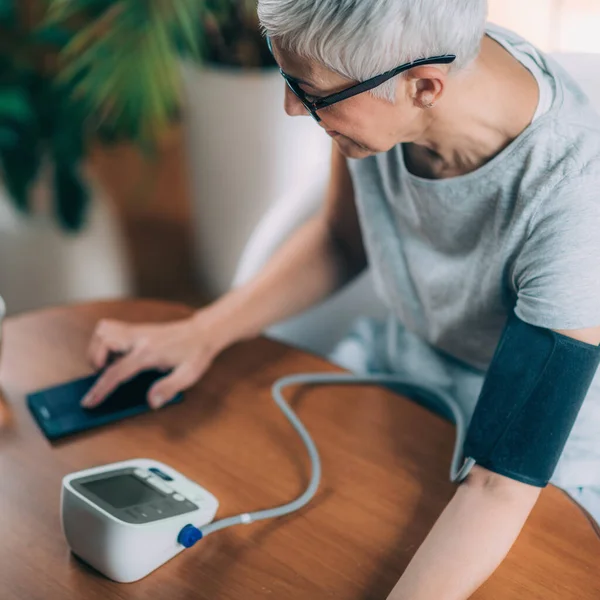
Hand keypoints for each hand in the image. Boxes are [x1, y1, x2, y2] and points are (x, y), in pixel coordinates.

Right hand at [81, 312, 220, 409]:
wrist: (204, 331)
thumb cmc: (196, 353)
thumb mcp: (189, 375)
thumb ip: (169, 388)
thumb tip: (152, 402)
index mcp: (149, 353)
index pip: (117, 371)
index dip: (101, 389)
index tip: (88, 402)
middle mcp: (139, 338)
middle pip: (103, 341)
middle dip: (95, 360)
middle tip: (104, 375)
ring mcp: (137, 330)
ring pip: (103, 330)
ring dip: (98, 348)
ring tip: (109, 364)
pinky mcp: (137, 328)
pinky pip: (111, 329)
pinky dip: (106, 341)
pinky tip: (119, 355)